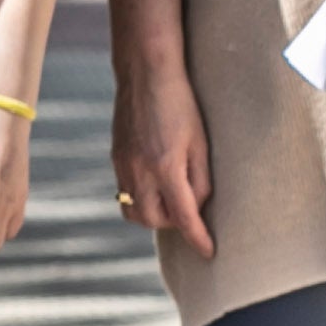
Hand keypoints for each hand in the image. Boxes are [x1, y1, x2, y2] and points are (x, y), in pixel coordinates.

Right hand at [108, 53, 213, 257]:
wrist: (146, 73)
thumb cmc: (181, 103)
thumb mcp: (200, 141)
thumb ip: (201, 178)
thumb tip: (199, 206)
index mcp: (165, 166)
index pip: (183, 216)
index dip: (198, 238)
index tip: (209, 251)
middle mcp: (140, 171)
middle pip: (154, 220)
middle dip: (174, 225)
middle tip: (191, 214)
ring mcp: (123, 165)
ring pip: (134, 212)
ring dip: (153, 216)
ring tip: (170, 203)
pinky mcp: (116, 157)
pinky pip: (124, 193)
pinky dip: (140, 200)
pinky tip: (154, 186)